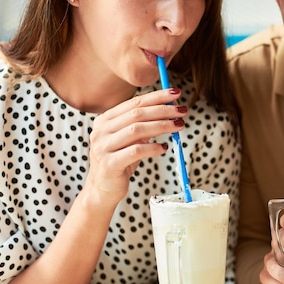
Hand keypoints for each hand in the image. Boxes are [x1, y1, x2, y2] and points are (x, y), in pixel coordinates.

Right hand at [84, 88, 186, 204]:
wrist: (102, 189)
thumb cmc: (121, 160)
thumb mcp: (131, 139)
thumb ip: (144, 124)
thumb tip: (170, 109)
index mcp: (105, 120)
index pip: (135, 102)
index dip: (157, 96)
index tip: (176, 93)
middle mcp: (101, 130)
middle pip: (137, 113)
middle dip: (163, 110)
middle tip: (182, 110)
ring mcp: (103, 147)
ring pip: (137, 130)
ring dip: (162, 126)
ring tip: (179, 126)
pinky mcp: (109, 164)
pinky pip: (136, 151)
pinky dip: (153, 147)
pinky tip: (164, 147)